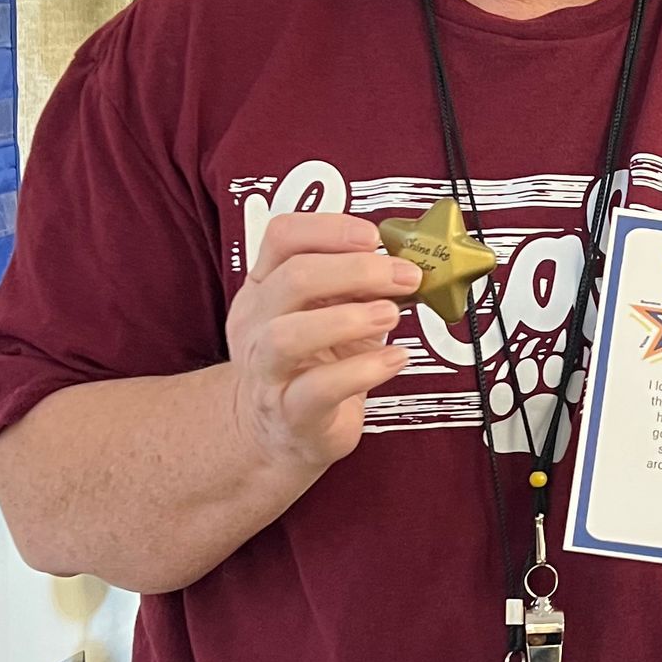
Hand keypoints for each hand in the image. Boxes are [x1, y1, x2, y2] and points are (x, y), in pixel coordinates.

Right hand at [225, 212, 419, 473]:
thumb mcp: (328, 313)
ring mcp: (267, 370)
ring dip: (350, 319)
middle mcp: (256, 323)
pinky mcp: (290, 411)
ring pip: (289, 335)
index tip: (374, 237)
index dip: (330, 228)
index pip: (281, 236)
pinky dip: (365, 369)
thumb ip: (355, 285)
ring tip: (393, 315)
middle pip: (293, 279)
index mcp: (264, 287)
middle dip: (357, 270)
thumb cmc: (311, 365)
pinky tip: (395, 358)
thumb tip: (404, 262)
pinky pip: (320, 388)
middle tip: (405, 276)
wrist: (280, 432)